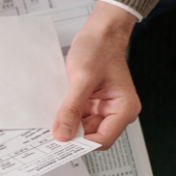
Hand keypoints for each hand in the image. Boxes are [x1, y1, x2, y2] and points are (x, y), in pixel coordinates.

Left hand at [51, 1, 141, 149]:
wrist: (99, 33)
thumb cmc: (98, 49)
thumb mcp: (82, 79)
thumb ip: (72, 109)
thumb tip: (63, 133)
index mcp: (123, 108)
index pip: (102, 139)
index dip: (81, 143)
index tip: (61, 140)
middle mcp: (117, 111)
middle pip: (92, 136)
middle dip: (73, 133)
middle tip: (52, 130)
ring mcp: (105, 108)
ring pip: (83, 128)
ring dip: (69, 123)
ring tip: (55, 114)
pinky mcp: (94, 103)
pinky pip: (79, 116)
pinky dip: (68, 115)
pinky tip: (58, 108)